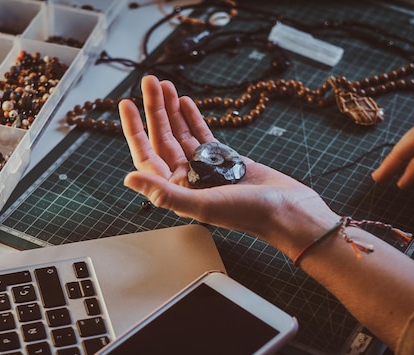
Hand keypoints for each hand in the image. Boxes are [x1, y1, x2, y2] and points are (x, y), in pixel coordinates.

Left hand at [119, 75, 338, 256]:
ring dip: (171, 110)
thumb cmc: (248, 212)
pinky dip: (192, 118)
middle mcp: (188, 178)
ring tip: (165, 85)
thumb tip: (128, 179)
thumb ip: (165, 192)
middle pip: (163, 138)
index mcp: (177, 190)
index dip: (134, 130)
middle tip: (150, 82)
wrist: (285, 210)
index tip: (127, 104)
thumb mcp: (202, 203)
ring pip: (181, 133)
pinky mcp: (224, 158)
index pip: (147, 156)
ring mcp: (205, 166)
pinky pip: (202, 134)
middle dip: (155, 110)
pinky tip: (184, 102)